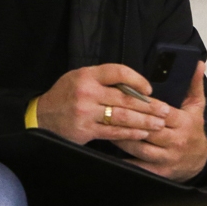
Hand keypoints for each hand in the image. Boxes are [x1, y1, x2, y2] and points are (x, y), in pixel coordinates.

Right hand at [37, 64, 171, 144]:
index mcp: (87, 75)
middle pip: (125, 98)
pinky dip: (130, 134)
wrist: (41, 116)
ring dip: (144, 121)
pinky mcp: (86, 130)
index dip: (137, 80)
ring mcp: (86, 112)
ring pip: (122, 116)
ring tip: (159, 123)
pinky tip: (142, 134)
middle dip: (149, 105)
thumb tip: (133, 86)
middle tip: (165, 110)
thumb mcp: (79, 78)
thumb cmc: (65, 95)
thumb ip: (103, 80)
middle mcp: (87, 92)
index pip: (118, 72)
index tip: (149, 89)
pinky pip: (113, 132)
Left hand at [114, 61, 206, 181]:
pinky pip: (139, 166)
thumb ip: (194, 85)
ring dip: (122, 138)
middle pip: (148, 130)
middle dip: (129, 121)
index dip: (144, 106)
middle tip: (110, 112)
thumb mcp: (195, 107)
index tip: (127, 98)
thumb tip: (198, 64)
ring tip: (107, 128)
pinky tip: (112, 152)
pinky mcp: (160, 172)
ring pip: (140, 147)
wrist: (199, 161)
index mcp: (183, 123)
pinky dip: (126, 160)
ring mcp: (167, 158)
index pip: (161, 112)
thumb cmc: (192, 130)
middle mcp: (176, 141)